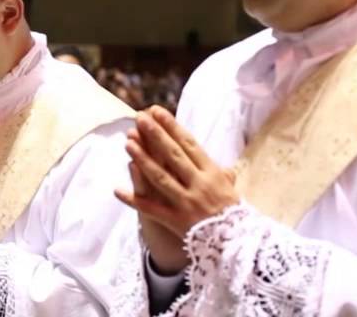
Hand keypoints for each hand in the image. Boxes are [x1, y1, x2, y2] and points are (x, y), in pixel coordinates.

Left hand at [115, 106, 238, 251]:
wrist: (240, 245)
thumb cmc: (234, 215)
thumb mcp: (231, 188)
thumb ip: (221, 173)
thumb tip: (219, 160)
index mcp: (212, 174)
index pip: (190, 145)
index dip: (172, 127)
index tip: (157, 111)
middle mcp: (199, 185)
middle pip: (174, 156)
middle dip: (156, 135)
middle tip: (140, 118)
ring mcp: (187, 202)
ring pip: (161, 177)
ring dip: (143, 159)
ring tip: (128, 143)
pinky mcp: (177, 221)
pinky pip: (152, 209)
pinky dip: (134, 200)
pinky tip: (117, 190)